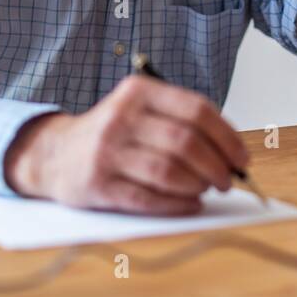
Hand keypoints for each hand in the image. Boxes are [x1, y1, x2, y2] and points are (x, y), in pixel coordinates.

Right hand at [4, 73, 249, 213]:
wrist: (54, 153)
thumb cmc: (113, 134)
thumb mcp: (141, 110)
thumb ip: (181, 121)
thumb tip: (232, 151)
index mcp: (139, 92)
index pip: (196, 109)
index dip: (227, 137)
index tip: (242, 157)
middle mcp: (121, 117)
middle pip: (185, 142)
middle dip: (217, 165)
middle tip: (228, 179)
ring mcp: (107, 150)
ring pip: (169, 171)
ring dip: (198, 185)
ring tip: (207, 190)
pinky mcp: (97, 184)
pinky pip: (148, 198)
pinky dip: (177, 204)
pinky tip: (190, 204)